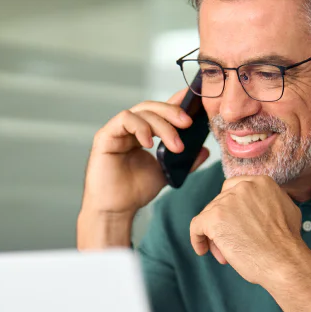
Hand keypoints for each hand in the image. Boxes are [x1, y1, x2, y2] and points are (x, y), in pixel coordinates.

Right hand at [78, 89, 210, 246]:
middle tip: (188, 124)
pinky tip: (150, 143)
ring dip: (162, 125)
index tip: (195, 101)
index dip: (176, 103)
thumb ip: (184, 161)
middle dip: (172, 112)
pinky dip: (140, 127)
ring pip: (141, 112)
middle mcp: (129, 128)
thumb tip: (204, 150)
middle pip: (152, 107)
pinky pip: (124, 120)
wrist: (117, 210)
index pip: (160, 111)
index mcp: (142, 133)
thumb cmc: (135, 191)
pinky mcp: (105, 136)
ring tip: (175, 146)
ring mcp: (117, 130)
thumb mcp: (167, 173)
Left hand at [189, 176, 303, 284]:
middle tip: (232, 243)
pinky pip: (197, 226)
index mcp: (261, 182)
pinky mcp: (213, 219)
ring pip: (209, 216)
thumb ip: (269, 202)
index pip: (233, 188)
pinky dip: (197, 239)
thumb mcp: (287, 209)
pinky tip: (203, 250)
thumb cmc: (287, 244)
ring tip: (226, 255)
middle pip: (220, 203)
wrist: (284, 261)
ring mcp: (227, 202)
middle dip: (224, 224)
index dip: (230, 207)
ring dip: (215, 235)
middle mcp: (242, 187)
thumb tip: (258, 206)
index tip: (232, 222)